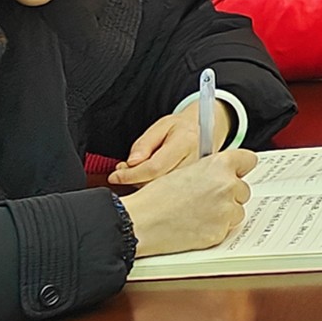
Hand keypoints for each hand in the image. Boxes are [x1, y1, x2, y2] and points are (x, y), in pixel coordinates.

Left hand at [108, 98, 230, 186]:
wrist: (206, 131)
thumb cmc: (180, 128)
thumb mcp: (161, 126)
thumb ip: (144, 144)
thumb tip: (131, 164)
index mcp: (186, 142)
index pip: (154, 167)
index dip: (131, 175)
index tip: (115, 175)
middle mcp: (194, 163)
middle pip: (157, 183)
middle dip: (134, 180)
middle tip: (123, 171)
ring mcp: (197, 178)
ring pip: (161, 192)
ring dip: (142, 185)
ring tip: (136, 171)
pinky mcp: (195, 187)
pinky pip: (168, 194)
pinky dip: (153, 188)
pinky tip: (147, 178)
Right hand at [121, 146, 258, 255]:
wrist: (141, 221)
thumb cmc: (156, 196)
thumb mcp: (186, 170)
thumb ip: (212, 171)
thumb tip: (225, 175)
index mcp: (220, 165)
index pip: (249, 161)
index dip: (240, 168)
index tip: (236, 174)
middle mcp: (228, 185)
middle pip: (243, 189)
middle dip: (229, 195)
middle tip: (205, 200)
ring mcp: (226, 210)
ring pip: (237, 211)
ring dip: (224, 213)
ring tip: (197, 214)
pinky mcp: (220, 232)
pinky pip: (225, 229)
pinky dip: (214, 229)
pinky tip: (194, 226)